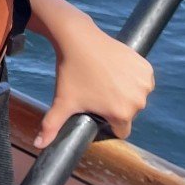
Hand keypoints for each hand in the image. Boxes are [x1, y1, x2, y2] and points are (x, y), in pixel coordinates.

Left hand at [39, 20, 154, 144]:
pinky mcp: (146, 68)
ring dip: (126, 92)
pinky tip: (117, 71)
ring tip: (107, 79)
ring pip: (136, 97)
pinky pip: (142, 81)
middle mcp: (138, 101)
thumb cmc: (71, 72)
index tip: (98, 110)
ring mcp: (144, 83)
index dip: (108, 123)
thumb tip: (37, 145)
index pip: (121, 130)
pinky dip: (133, 78)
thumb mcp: (62, 102)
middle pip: (128, 112)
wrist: (80, 40)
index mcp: (121, 114)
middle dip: (116, 106)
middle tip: (99, 90)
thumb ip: (51, 127)